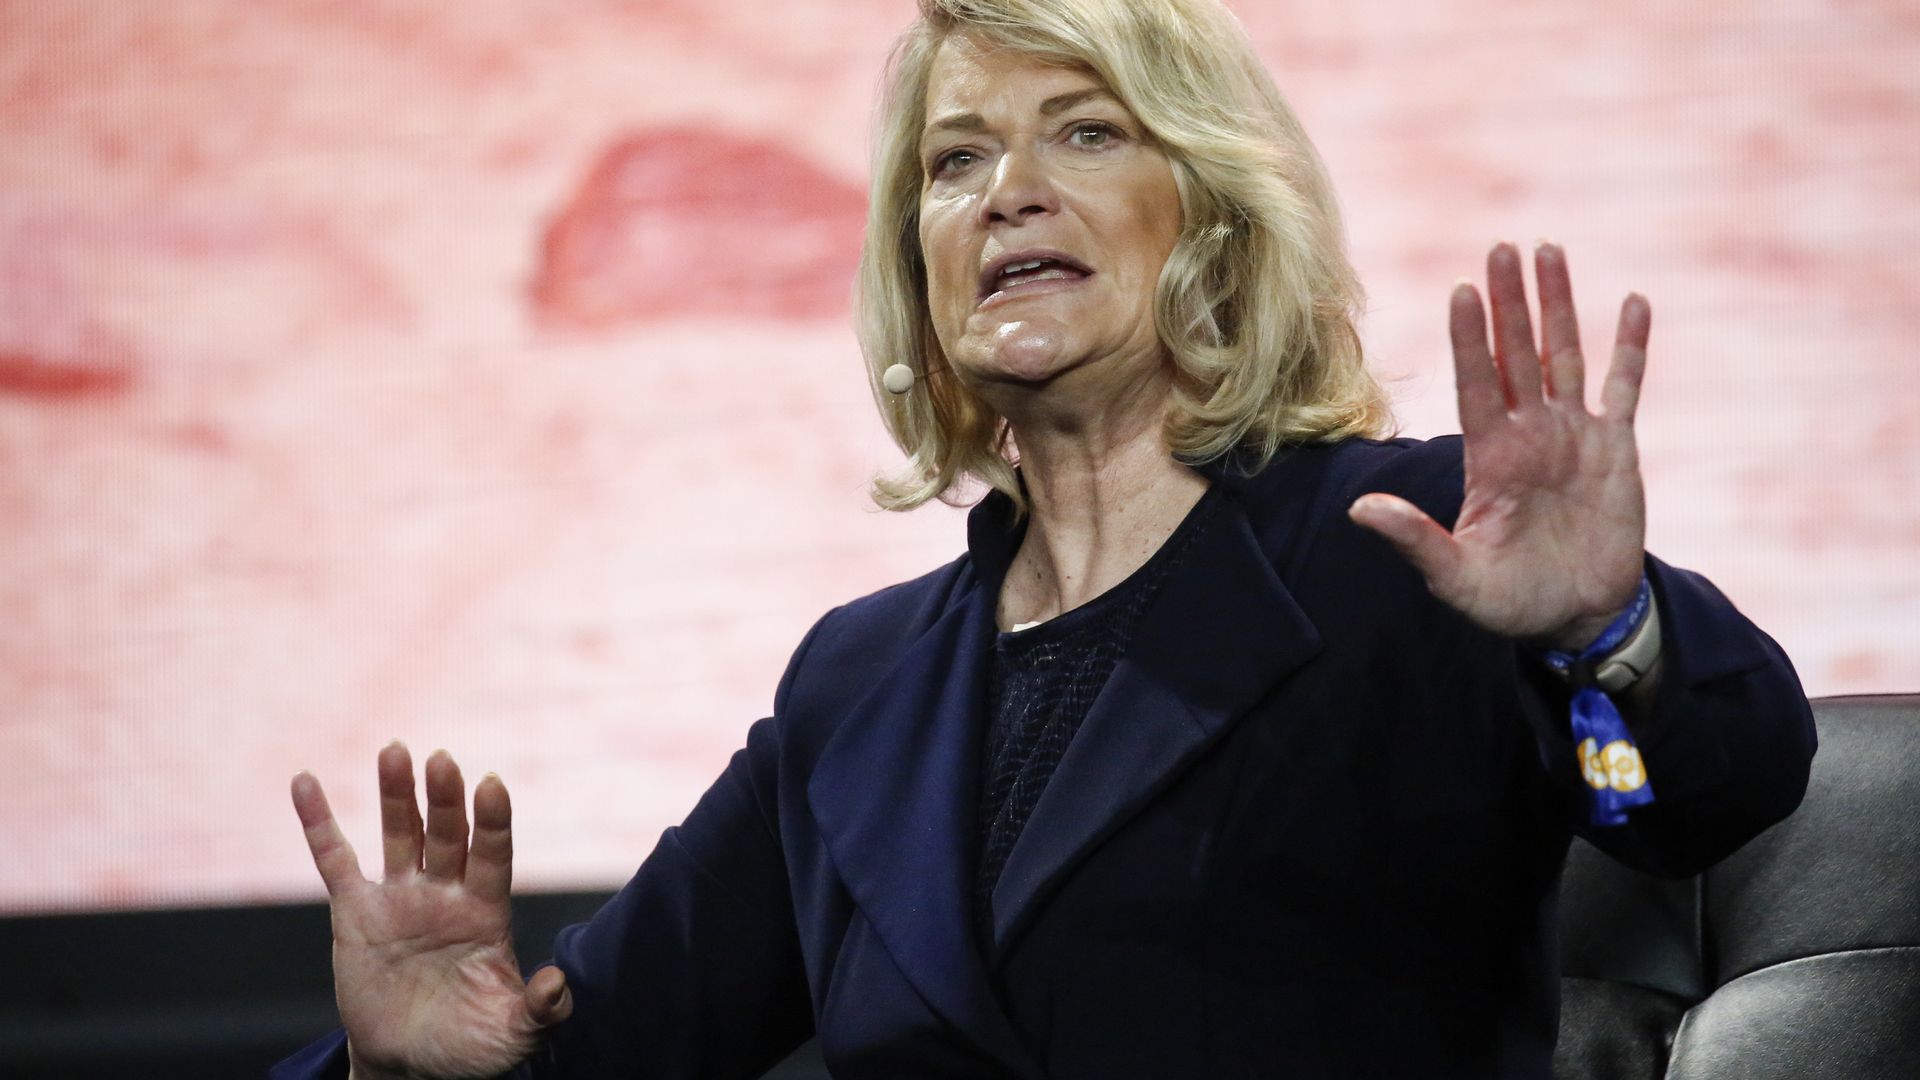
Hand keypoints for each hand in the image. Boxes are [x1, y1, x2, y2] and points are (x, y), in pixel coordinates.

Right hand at [292, 743, 572, 1079]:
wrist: (411, 1066)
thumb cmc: (472, 1045)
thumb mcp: (513, 1033)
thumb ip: (540, 1009)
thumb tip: (559, 983)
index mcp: (486, 913)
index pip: (493, 856)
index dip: (492, 822)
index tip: (492, 784)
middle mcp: (445, 894)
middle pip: (448, 836)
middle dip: (445, 799)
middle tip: (440, 760)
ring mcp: (399, 898)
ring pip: (399, 836)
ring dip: (397, 795)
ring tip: (395, 751)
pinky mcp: (353, 914)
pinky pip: (333, 861)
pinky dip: (319, 822)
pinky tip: (306, 782)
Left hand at [1349, 241, 1649, 649]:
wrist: (1576, 619)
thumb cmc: (1509, 601)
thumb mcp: (1455, 578)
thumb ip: (1414, 541)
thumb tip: (1359, 511)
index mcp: (1490, 457)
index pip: (1477, 384)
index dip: (1470, 339)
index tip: (1461, 290)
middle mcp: (1528, 435)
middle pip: (1516, 353)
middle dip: (1508, 301)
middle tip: (1500, 247)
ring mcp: (1573, 436)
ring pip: (1565, 354)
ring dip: (1557, 305)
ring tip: (1547, 251)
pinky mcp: (1616, 449)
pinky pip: (1625, 388)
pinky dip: (1630, 347)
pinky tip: (1633, 302)